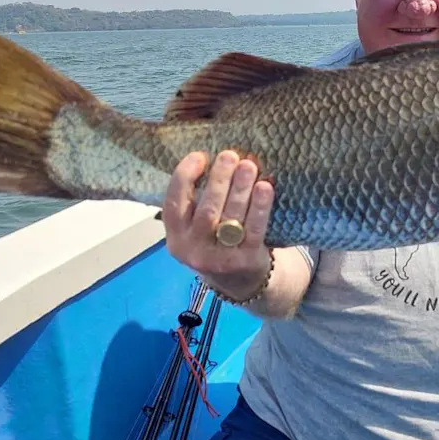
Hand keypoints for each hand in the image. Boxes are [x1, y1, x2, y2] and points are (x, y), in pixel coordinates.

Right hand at [161, 149, 275, 300]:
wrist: (239, 283)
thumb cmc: (215, 243)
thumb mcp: (194, 230)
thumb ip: (195, 203)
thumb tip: (212, 161)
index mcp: (176, 238)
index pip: (174, 204)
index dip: (184, 177)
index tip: (200, 156)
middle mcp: (194, 250)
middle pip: (207, 210)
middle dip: (219, 180)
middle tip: (230, 156)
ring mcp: (220, 258)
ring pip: (230, 218)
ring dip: (240, 189)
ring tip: (248, 166)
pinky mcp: (246, 260)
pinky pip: (254, 229)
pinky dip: (260, 207)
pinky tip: (265, 187)